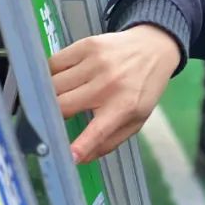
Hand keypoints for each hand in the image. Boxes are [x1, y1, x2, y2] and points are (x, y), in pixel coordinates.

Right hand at [50, 25, 180, 162]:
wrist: (154, 48)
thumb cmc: (144, 88)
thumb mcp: (137, 118)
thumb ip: (110, 141)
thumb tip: (80, 159)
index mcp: (125, 106)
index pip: (98, 130)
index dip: (80, 145)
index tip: (67, 157)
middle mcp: (109, 84)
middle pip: (61, 105)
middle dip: (53, 115)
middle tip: (52, 117)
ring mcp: (97, 62)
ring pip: (52, 84)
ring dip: (50, 94)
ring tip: (59, 96)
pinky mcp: (86, 45)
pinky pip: (53, 64)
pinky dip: (51, 74)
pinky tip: (61, 78)